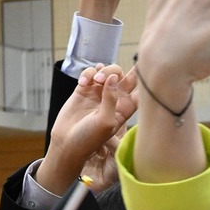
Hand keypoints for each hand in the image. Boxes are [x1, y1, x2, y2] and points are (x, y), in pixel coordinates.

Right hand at [44, 66, 136, 193]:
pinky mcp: (84, 89)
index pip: (140, 91)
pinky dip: (87, 73)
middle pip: (125, 77)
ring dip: (102, 71)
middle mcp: (114, 100)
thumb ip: (112, 98)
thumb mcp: (105, 121)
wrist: (66, 143)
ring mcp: (99, 93)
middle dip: (118, 70)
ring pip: (108, 71)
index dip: (143, 79)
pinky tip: (83, 82)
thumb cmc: (88, 139)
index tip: (144, 67)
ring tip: (95, 80)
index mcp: (124, 109)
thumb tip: (114, 76)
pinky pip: (90, 73)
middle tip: (106, 76)